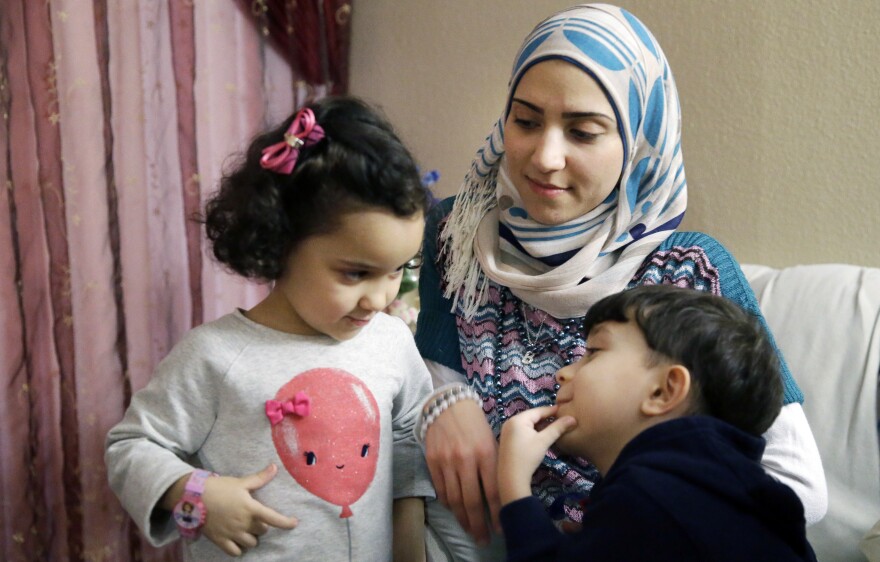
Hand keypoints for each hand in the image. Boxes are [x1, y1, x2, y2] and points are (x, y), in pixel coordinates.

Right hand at [201, 464, 298, 555]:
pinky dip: (238, 549)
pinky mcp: (221, 541)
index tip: (294, 523)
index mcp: (251, 508)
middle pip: (262, 531)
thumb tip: (274, 467)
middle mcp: (244, 523)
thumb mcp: (241, 482)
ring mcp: (232, 534)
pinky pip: (235, 552)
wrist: (194, 497)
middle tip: (255, 518)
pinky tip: (237, 541)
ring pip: (251, 543)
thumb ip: (259, 478)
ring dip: (252, 538)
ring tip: (247, 530)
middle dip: (262, 526)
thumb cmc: (220, 487)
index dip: (286, 522)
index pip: (274, 518)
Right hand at [423, 398, 499, 544]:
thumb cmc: (475, 423)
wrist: (448, 404)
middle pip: (473, 501)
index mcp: (486, 453)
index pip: (493, 491)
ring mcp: (447, 462)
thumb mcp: (491, 439)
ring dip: (463, 519)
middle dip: (479, 524)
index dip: (498, 512)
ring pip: (455, 499)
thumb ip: (494, 464)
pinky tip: (455, 511)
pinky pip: (441, 490)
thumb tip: (500, 491)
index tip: (502, 527)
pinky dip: (448, 504)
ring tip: (470, 531)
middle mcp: (466, 459)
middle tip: (484, 539)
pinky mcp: (433, 462)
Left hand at [497, 405, 575, 505]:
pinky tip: (542, 435)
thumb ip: (557, 428)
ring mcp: (507, 431)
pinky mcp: (508, 440)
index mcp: (517, 419)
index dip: (552, 410)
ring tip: (554, 427)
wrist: (511, 478)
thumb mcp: (544, 441)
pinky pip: (523, 430)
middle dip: (546, 418)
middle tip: (561, 419)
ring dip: (540, 425)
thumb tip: (572, 418)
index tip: (564, 409)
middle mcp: (510, 422)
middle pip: (532, 416)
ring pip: (528, 424)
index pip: (538, 410)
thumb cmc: (527, 456)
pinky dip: (533, 431)